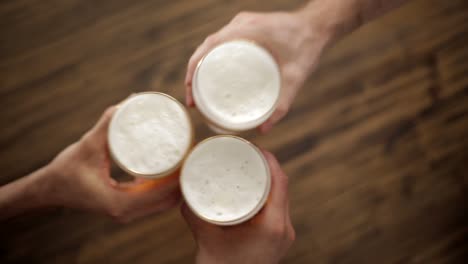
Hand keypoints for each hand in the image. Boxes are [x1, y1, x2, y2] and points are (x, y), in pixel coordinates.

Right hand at [0, 106, 180, 221]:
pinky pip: (153, 200)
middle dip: (183, 178)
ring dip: (176, 183)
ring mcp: (126, 212)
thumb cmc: (66, 170)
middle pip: (168, 199)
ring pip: (163, 202)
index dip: (181, 176)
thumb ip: (109, 123)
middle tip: (192, 153)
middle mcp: (126, 212)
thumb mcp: (89, 145)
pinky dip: (164, 187)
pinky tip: (171, 169)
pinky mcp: (125, 208)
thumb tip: (131, 101)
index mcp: (120, 203)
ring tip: (186, 158)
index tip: (191, 155)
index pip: (164, 193)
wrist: (50, 189)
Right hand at [181, 151, 294, 263]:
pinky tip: (255, 189)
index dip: (270, 160)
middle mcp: (283, 228)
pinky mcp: (279, 238)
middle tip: (248, 153)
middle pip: (283, 186)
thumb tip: (183, 185)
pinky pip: (278, 208)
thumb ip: (193, 209)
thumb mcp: (204, 237)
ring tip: (251, 166)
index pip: (280, 182)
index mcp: (272, 226)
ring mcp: (284, 235)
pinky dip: (269, 194)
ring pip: (282, 197)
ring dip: (270, 179)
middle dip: (268, 166)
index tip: (254, 147)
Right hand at [185, 10, 330, 132]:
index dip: (194, 68)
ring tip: (197, 91)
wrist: (318, 26)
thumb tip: (264, 129)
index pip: (210, 46)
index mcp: (248, 29)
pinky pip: (222, 42)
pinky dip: (212, 58)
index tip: (190, 91)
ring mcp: (242, 24)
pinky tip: (212, 77)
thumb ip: (283, 104)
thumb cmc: (308, 46)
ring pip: (212, 44)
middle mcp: (241, 24)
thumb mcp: (296, 77)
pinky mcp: (246, 27)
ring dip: (201, 64)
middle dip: (193, 72)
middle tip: (192, 99)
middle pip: (206, 46)